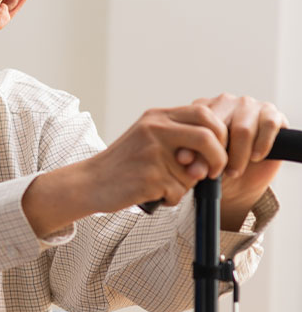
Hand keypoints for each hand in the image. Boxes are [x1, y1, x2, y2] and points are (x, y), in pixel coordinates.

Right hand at [80, 105, 229, 213]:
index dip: (220, 133)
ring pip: (195, 172)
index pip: (204, 114)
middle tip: (212, 172)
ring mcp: (151, 153)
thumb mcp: (149, 137)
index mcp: (157, 117)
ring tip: (163, 184)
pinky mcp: (149, 177)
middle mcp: (154, 130)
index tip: (217, 151)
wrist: (90, 181)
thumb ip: (180, 138)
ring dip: (187, 185)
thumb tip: (216, 156)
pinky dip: (171, 198)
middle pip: (208, 137)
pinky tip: (153, 193)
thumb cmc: (124, 163)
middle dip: (219, 158)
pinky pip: (179, 191)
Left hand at [185, 94, 285, 225]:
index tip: (192, 167)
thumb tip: (184, 159)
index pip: (198, 122)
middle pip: (220, 126)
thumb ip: (193, 158)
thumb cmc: (214, 167)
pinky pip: (269, 125)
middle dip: (218, 154)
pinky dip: (262, 144)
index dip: (197, 147)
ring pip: (243, 130)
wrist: (240, 180)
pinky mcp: (272, 113)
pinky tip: (256, 158)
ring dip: (239, 156)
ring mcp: (249, 105)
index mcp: (202, 107)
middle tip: (216, 173)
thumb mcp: (200, 164)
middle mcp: (225, 102)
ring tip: (233, 172)